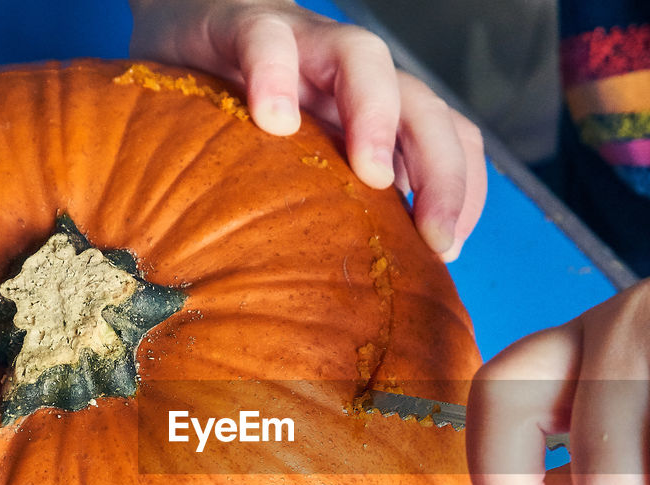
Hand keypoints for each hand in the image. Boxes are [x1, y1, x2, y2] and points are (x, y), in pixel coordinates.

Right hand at [127, 0, 485, 259]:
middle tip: (434, 238)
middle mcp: (353, 77)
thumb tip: (362, 293)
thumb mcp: (301, 167)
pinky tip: (272, 121)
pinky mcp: (247, 26)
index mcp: (377, 112)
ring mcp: (306, 46)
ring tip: (371, 176)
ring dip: (376, 118)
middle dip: (442, 173)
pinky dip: (275, 76)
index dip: (463, 192)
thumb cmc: (244, 116)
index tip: (447, 253)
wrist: (187, 30)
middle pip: (424, 107)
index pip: (450, 139)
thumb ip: (336, 208)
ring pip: (365, 59)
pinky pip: (268, 41)